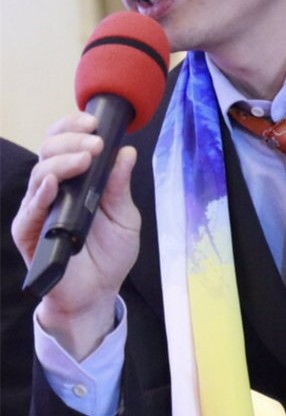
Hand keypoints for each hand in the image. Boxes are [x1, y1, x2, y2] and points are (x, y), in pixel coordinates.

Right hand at [12, 111, 140, 359]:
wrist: (98, 293)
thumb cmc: (109, 253)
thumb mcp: (125, 215)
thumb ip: (121, 185)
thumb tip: (126, 152)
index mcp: (76, 179)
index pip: (67, 143)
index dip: (75, 127)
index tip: (95, 122)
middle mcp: (54, 189)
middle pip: (49, 151)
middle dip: (71, 140)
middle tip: (95, 142)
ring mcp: (40, 209)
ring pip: (40, 174)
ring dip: (61, 161)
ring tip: (84, 158)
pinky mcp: (30, 233)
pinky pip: (30, 209)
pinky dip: (41, 193)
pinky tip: (53, 183)